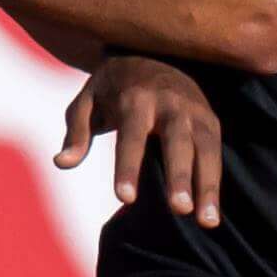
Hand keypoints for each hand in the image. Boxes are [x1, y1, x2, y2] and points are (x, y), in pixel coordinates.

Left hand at [59, 56, 221, 226]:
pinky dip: (214, 183)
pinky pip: (214, 154)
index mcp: (136, 98)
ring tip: (207, 222)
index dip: (128, 166)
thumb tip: (62, 162)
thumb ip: (76, 131)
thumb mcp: (88, 100)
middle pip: (177, 141)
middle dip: (179, 175)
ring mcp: (194, 111)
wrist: (153, 53)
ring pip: (205, 149)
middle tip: (179, 210)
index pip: (132, 135)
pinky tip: (212, 215)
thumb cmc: (114, 87)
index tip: (125, 199)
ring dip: (208, 185)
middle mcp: (170, 103)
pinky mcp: (210, 121)